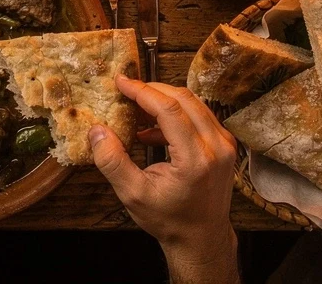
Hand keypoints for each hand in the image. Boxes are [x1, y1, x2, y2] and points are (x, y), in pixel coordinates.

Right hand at [90, 77, 237, 278]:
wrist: (201, 239)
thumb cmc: (168, 220)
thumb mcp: (133, 195)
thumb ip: (112, 162)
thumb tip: (97, 130)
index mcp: (196, 160)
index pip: (169, 109)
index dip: (142, 91)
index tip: (120, 82)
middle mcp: (216, 147)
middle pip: (183, 99)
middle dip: (152, 90)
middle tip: (126, 90)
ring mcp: (225, 144)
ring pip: (193, 103)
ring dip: (163, 100)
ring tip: (135, 109)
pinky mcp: (225, 145)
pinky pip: (199, 115)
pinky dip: (175, 113)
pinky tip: (151, 130)